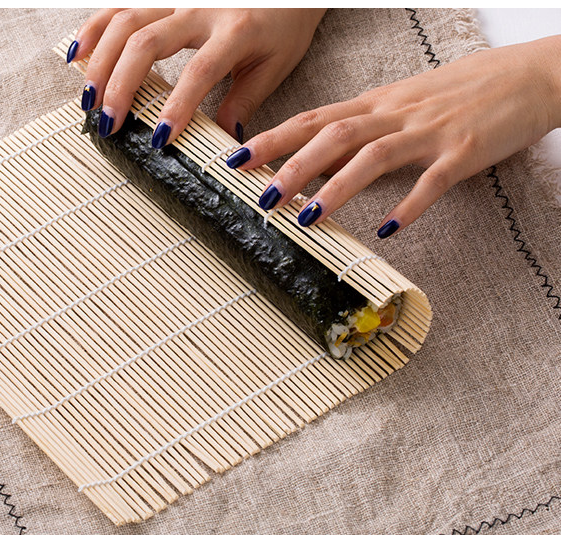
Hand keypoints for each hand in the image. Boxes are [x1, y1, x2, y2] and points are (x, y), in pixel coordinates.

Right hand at [68, 9, 324, 145]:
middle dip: (122, 85)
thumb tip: (224, 145)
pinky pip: (122, 5)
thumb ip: (244, 103)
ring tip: (88, 99)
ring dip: (101, 61)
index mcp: (236, 30)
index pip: (199, 71)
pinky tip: (78, 53)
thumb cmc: (284, 24)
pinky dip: (96, 27)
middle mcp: (201, 7)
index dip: (177, 106)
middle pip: (147, 42)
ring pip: (127, 20)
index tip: (159, 140)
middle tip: (109, 123)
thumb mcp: (274, 66)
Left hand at [226, 35, 560, 237]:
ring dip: (336, 188)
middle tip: (258, 197)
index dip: (272, 138)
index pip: (314, 118)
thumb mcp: (403, 103)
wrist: (531, 75)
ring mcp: (430, 131)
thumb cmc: (463, 90)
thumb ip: (363, 128)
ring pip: (373, 156)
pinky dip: (410, 203)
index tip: (235, 158)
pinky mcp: (465, 151)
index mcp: (377, 103)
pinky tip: (390, 228)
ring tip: (306, 218)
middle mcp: (396, 113)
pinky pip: (434, 180)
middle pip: (332, 135)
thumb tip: (318, 156)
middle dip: (290, 165)